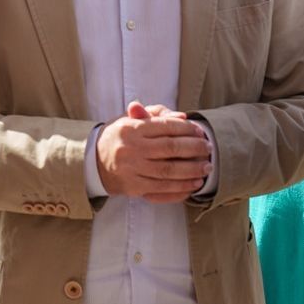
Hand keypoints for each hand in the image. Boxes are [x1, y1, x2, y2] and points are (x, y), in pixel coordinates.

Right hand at [95, 101, 210, 202]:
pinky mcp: (134, 187)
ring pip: (169, 171)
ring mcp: (132, 170)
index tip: (200, 132)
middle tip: (209, 149)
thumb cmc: (119, 138)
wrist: (94, 163)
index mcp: (131, 128)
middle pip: (171, 148)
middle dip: (194, 149)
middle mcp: (131, 148)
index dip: (187, 129)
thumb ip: (156, 114)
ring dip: (192, 170)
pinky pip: (162, 189)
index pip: (166, 127)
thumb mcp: (131, 120)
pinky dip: (181, 187)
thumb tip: (183, 117)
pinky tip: (193, 184)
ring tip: (206, 167)